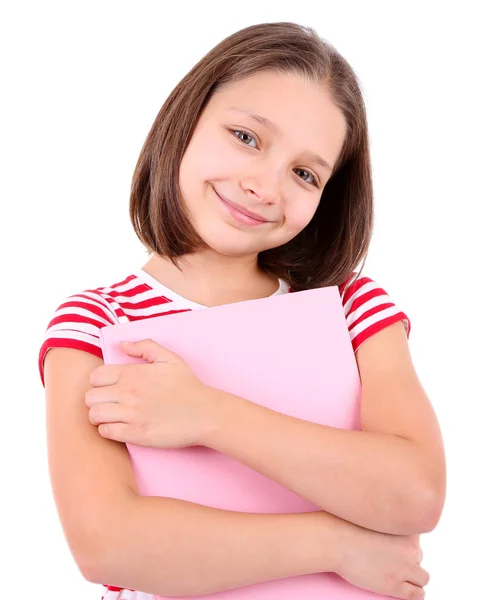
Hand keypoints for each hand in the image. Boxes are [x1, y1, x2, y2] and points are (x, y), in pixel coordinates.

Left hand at [85, 339, 215, 447]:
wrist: (204, 413)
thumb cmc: (188, 385)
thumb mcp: (169, 358)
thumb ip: (144, 346)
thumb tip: (122, 345)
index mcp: (132, 373)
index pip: (95, 377)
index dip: (99, 382)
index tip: (109, 387)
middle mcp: (128, 393)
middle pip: (90, 397)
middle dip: (97, 400)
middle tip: (109, 403)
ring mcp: (131, 414)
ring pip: (94, 416)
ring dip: (99, 416)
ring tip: (112, 416)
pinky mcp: (135, 434)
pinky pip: (105, 433)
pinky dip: (108, 430)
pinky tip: (120, 427)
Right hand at [333, 517, 428, 598]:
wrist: (337, 542)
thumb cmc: (347, 526)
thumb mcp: (374, 516)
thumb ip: (388, 521)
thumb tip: (391, 532)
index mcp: (406, 529)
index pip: (416, 539)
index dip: (404, 542)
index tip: (393, 544)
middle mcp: (410, 548)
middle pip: (418, 556)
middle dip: (406, 558)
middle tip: (388, 558)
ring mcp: (404, 568)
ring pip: (422, 577)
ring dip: (413, 576)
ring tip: (398, 574)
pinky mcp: (395, 586)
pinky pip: (417, 594)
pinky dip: (414, 592)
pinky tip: (406, 589)